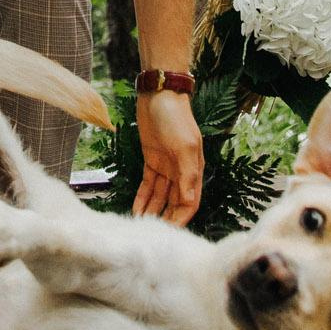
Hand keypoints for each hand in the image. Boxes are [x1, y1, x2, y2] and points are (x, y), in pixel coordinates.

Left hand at [134, 88, 203, 225]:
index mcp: (194, 169)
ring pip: (160, 196)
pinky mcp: (151, 159)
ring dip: (152, 211)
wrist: (159, 94)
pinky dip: (142, 197)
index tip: (170, 233)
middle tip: (153, 235)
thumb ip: (187, 175)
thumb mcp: (184, 146)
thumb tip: (189, 202)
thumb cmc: (175, 117)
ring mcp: (166, 166)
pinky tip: (136, 210)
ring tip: (141, 227)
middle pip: (175, 202)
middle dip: (166, 218)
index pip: (190, 202)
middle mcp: (181, 171)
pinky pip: (148, 185)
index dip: (181, 218)